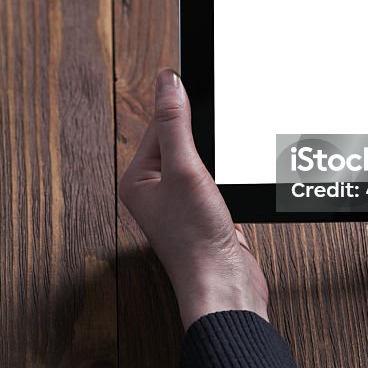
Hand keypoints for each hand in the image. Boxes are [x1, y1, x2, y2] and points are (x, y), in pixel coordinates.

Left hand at [119, 69, 268, 329]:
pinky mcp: (206, 213)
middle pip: (181, 141)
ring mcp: (181, 203)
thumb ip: (175, 122)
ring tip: (218, 180)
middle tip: (210, 152)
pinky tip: (230, 190)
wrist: (225, 285)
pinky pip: (216, 179)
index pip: (159, 127)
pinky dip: (227, 178)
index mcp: (137, 180)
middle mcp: (155, 191)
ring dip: (216, 161)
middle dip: (201, 140)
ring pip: (201, 160)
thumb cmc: (196, 240)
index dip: (180, 112)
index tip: (198, 89)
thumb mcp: (185, 169)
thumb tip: (167, 81)